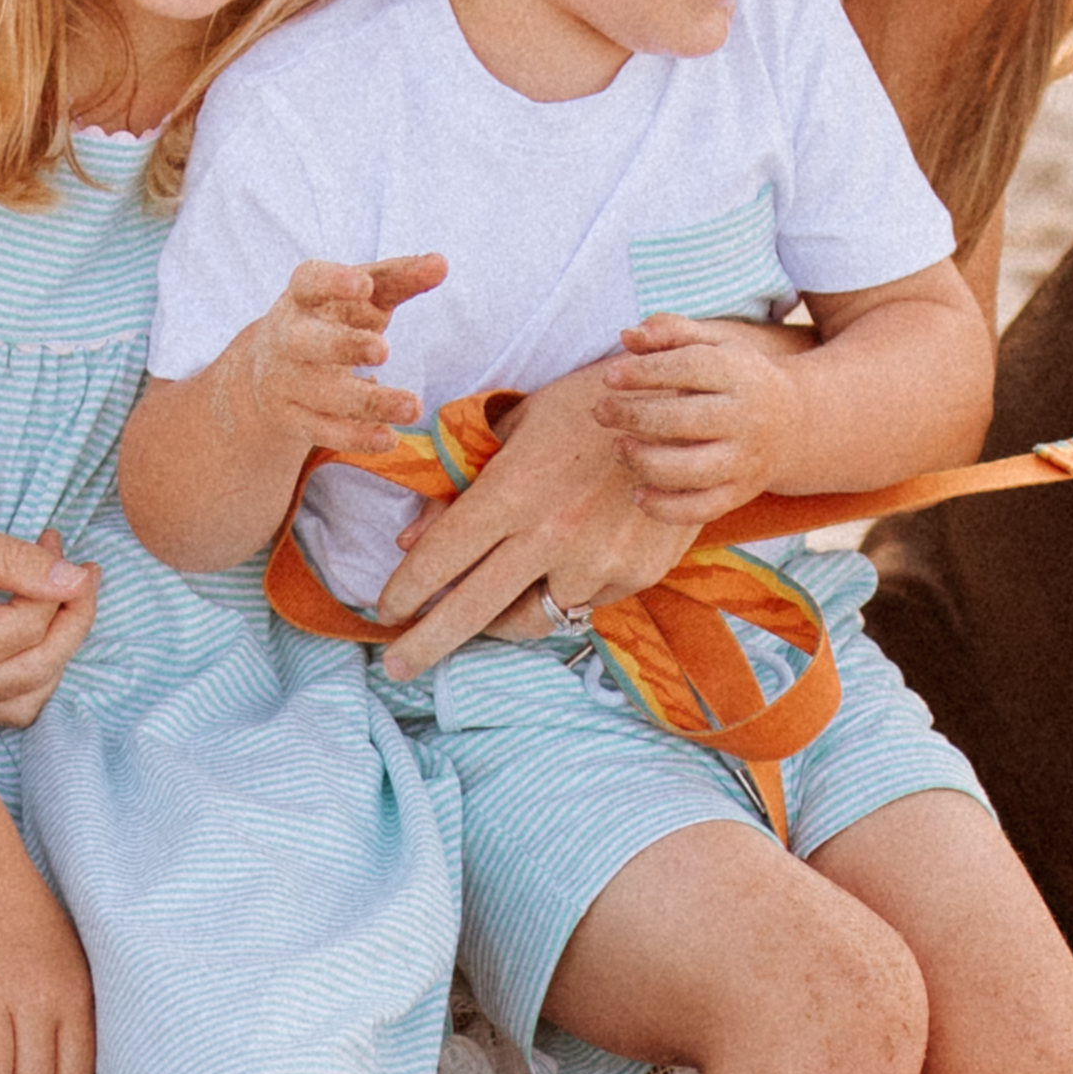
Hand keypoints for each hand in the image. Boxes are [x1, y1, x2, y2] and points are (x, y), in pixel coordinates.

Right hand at [0, 485, 94, 732]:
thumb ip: (7, 558)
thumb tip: (74, 576)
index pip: (24, 626)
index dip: (58, 581)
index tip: (59, 540)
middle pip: (36, 670)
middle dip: (74, 620)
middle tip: (83, 574)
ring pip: (23, 701)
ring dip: (57, 656)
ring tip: (63, 605)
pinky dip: (27, 679)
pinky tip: (30, 640)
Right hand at [229, 250, 444, 457]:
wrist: (273, 368)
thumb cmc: (331, 318)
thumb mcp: (363, 295)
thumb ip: (401, 277)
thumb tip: (442, 263)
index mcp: (302, 297)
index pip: (309, 282)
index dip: (333, 282)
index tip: (364, 283)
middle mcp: (287, 337)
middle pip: (306, 342)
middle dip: (342, 346)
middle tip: (384, 349)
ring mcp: (286, 380)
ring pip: (322, 394)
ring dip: (367, 402)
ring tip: (413, 406)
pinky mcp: (292, 417)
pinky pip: (322, 431)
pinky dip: (355, 437)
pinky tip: (390, 438)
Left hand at [369, 355, 706, 678]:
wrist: (688, 408)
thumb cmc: (587, 405)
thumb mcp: (516, 424)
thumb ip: (464, 482)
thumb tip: (413, 540)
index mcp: (514, 490)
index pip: (442, 557)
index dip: (406, 591)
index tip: (384, 611)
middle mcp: (552, 534)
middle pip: (473, 609)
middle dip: (427, 645)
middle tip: (396, 668)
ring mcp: (599, 560)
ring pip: (534, 617)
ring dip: (502, 620)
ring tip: (483, 618)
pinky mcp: (639, 573)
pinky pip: (585, 603)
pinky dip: (564, 594)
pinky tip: (560, 571)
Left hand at [599, 313, 798, 516]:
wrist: (793, 422)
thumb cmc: (735, 377)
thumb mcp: (714, 345)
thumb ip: (671, 332)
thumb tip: (627, 336)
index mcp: (740, 374)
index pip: (688, 369)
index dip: (644, 372)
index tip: (609, 377)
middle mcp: (746, 419)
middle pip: (682, 421)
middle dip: (632, 416)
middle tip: (600, 410)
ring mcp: (745, 461)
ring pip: (688, 471)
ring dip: (642, 461)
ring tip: (617, 447)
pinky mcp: (740, 493)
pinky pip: (699, 510)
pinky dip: (663, 507)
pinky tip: (636, 492)